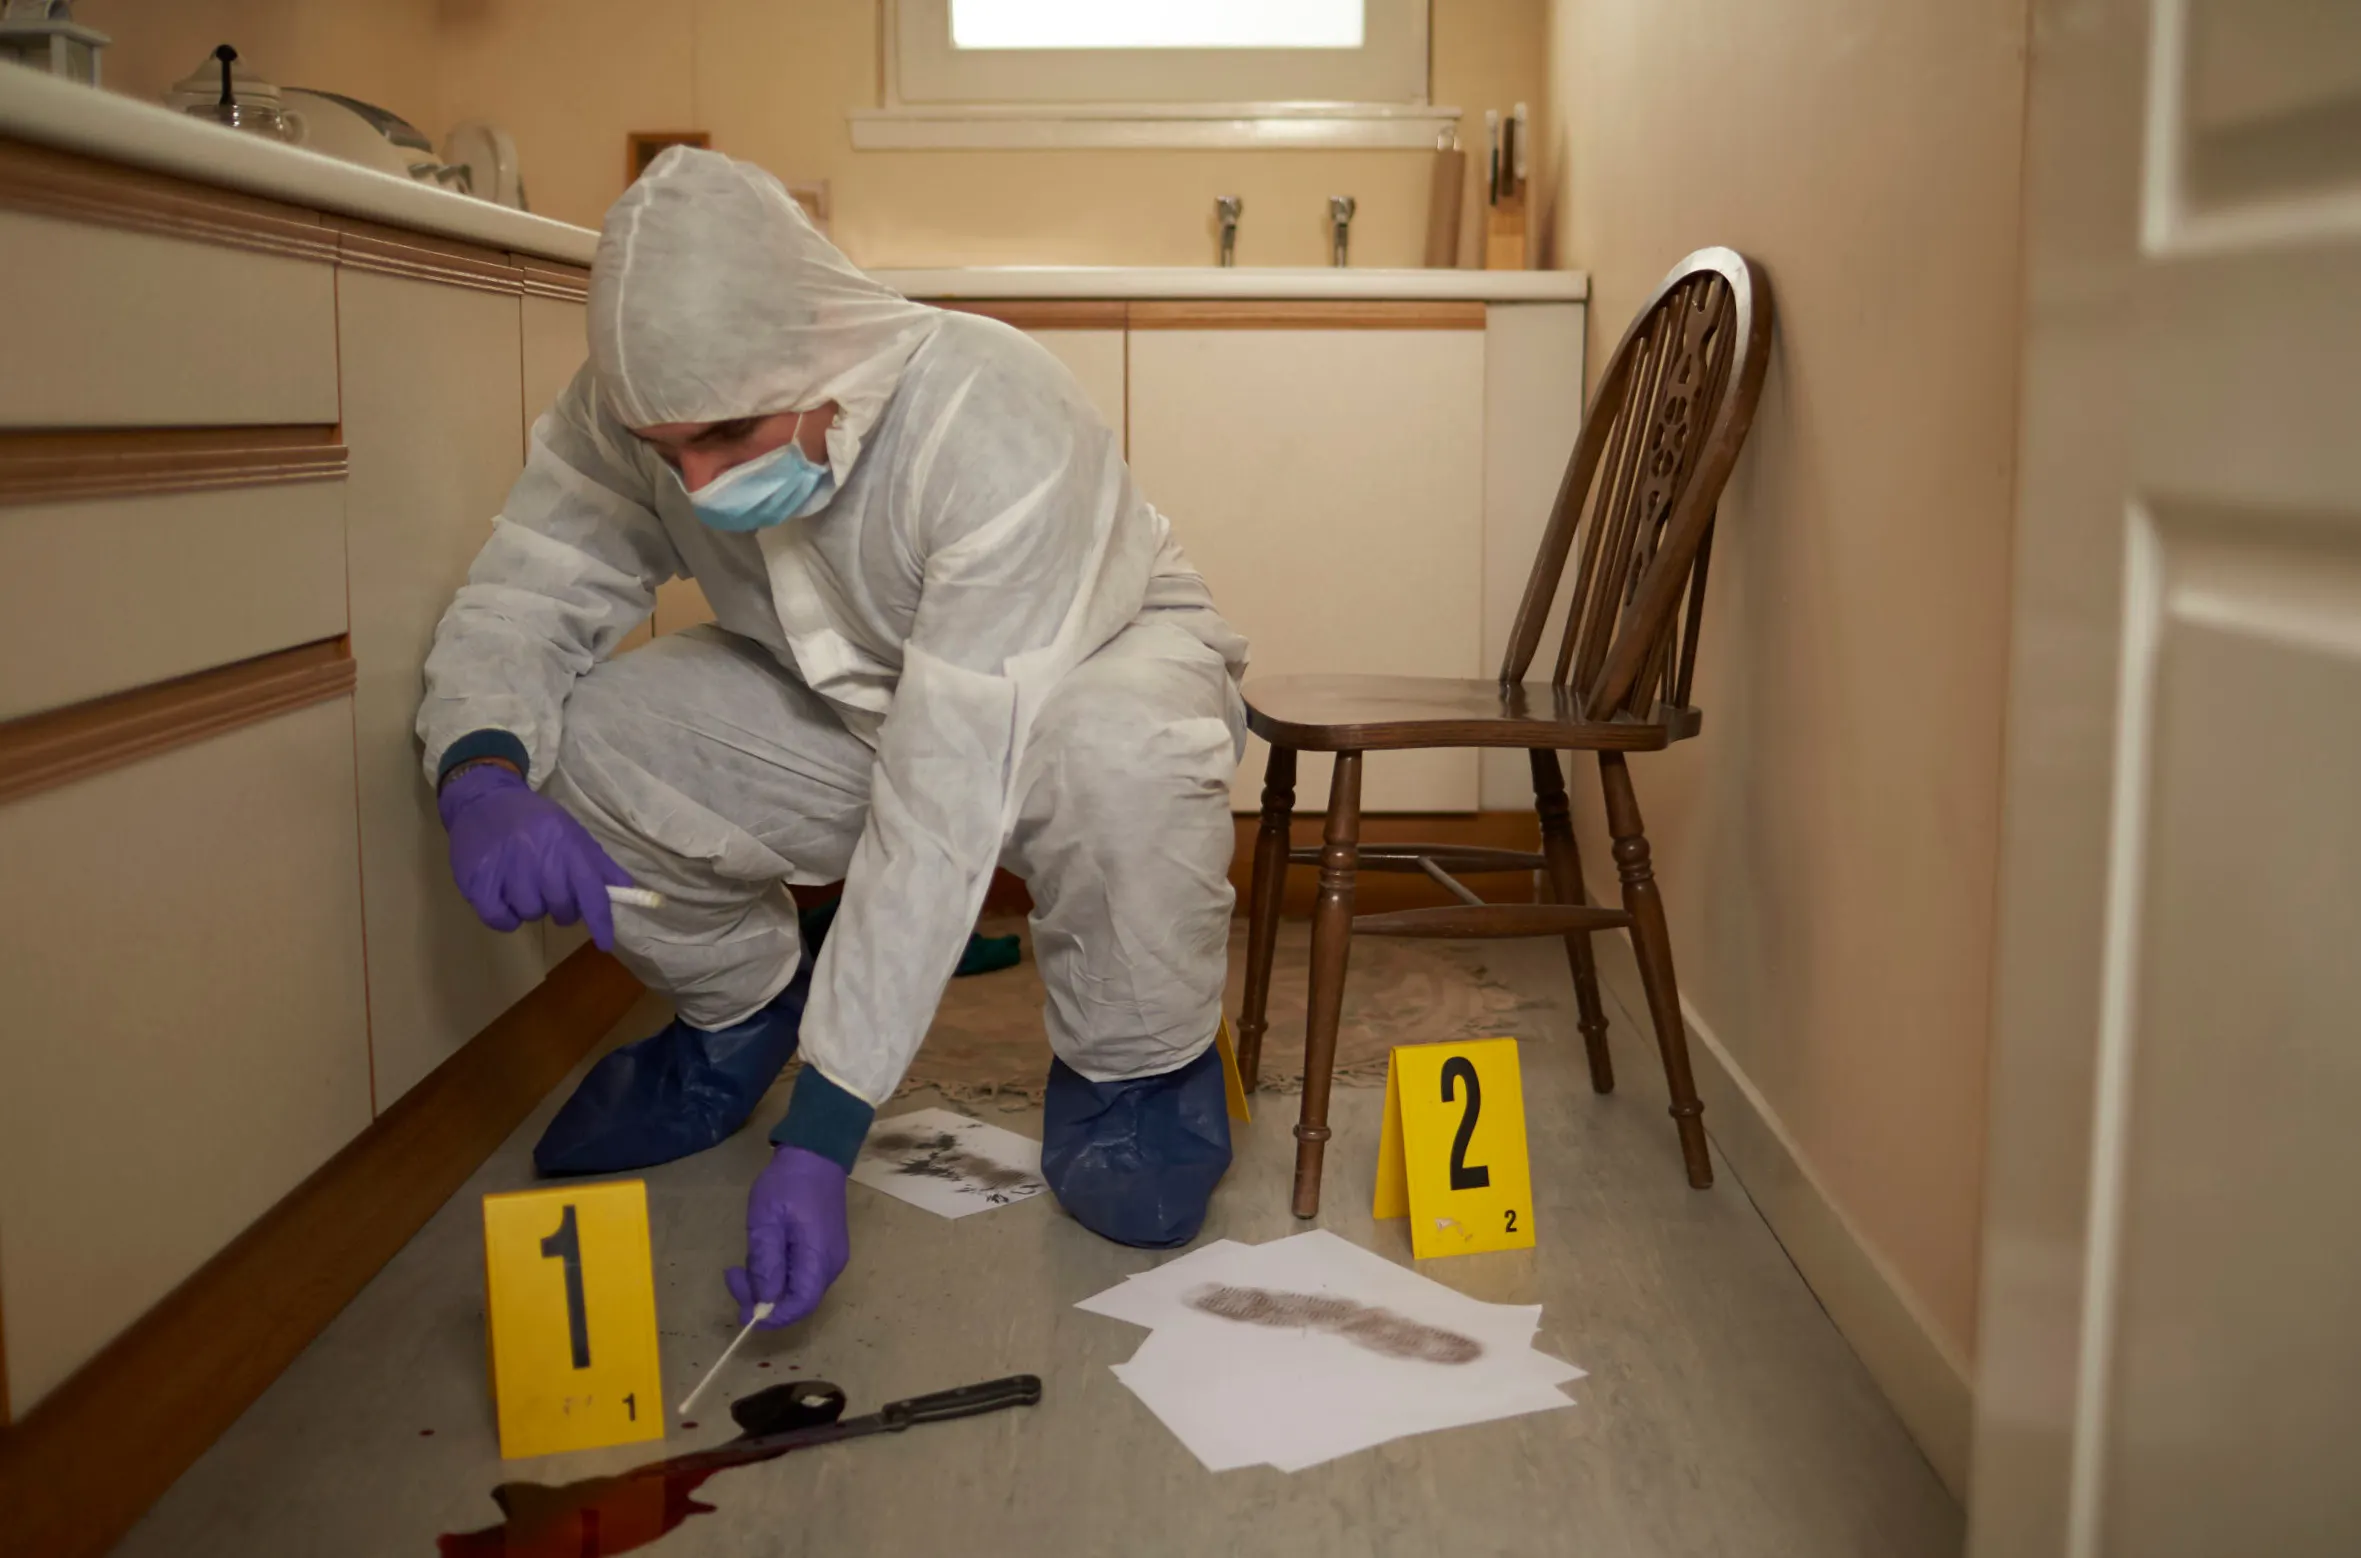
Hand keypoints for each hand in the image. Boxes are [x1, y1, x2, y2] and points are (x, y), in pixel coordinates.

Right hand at [437, 761, 633, 950]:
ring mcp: (507, 870)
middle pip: (561, 908)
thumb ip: (598, 864)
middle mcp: (540, 858)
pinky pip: (500, 920)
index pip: (592, 892)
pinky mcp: (478, 881)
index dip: (601, 922)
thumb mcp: (571, 832)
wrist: (483, 800)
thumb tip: (626, 888)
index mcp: (568, 846)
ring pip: (530, 914)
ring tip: (521, 883)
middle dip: (560, 906)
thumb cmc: (534, 820)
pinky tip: (503, 897)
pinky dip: (504, 917)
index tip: (605, 943)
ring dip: (529, 907)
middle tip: (548, 889)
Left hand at [725, 1145, 850, 1329]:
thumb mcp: (766, 1220)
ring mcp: (832, 1256)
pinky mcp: (826, 1249)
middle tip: (733, 1276)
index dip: (772, 1316)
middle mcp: (831, 1264)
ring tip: (745, 1261)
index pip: (800, 1305)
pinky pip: (802, 1274)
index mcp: (819, 1257)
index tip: (742, 1310)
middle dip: (764, 1298)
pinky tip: (765, 1254)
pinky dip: (780, 1274)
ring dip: (769, 1285)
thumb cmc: (788, 1184)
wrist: (815, 1155)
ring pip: (799, 1288)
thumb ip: (765, 1262)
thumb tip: (763, 1302)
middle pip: (799, 1300)